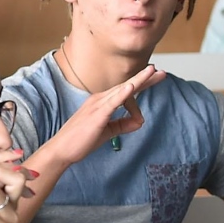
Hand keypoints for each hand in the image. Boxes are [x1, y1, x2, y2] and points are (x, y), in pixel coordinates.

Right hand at [46, 63, 167, 164]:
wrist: (62, 150)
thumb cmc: (81, 141)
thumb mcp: (108, 131)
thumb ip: (124, 125)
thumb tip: (141, 121)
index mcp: (101, 103)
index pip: (125, 91)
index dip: (141, 84)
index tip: (155, 77)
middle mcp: (99, 100)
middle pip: (126, 87)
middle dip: (145, 79)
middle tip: (161, 72)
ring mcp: (97, 106)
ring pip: (122, 90)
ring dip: (138, 81)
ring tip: (152, 72)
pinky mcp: (96, 115)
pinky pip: (112, 102)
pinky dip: (122, 94)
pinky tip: (132, 87)